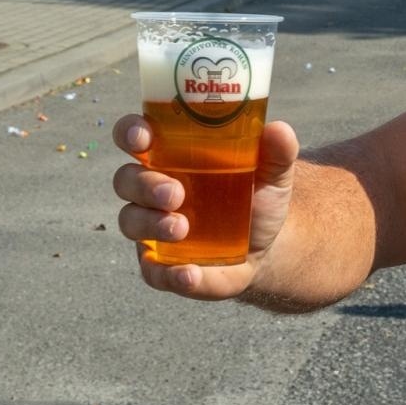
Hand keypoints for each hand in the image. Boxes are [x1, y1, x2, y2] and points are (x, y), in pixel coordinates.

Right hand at [112, 113, 298, 300]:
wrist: (268, 247)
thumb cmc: (258, 196)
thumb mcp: (272, 172)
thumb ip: (277, 151)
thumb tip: (279, 130)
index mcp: (171, 156)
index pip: (136, 136)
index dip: (131, 133)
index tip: (144, 138)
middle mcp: (152, 189)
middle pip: (126, 179)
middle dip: (144, 184)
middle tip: (175, 194)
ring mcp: (152, 228)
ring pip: (130, 222)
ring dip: (151, 224)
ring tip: (182, 228)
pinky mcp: (161, 265)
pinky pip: (152, 271)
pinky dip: (168, 274)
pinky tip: (189, 273)